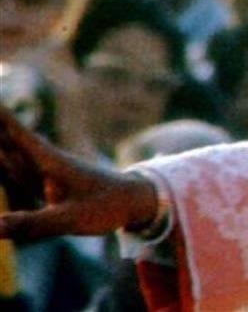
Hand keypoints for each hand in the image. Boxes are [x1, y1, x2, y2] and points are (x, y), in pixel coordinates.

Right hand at [0, 105, 156, 240]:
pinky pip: (26, 172)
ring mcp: (52, 175)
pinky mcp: (55, 187)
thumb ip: (31, 224)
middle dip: (0, 126)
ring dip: (2, 141)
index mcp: (52, 163)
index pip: (19, 136)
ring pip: (18, 155)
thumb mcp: (69, 219)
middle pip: (15, 142)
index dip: (4, 119)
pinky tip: (4, 156)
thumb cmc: (107, 207)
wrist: (137, 202)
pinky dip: (11, 163)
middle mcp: (49, 164)